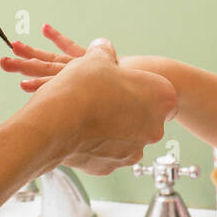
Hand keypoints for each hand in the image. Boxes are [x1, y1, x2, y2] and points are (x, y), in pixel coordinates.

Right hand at [3, 28, 177, 176]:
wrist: (55, 123)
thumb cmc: (82, 87)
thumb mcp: (96, 59)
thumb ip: (105, 53)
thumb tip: (102, 48)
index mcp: (161, 98)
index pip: (160, 90)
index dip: (138, 84)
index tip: (122, 83)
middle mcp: (154, 129)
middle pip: (142, 115)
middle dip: (124, 107)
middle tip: (101, 97)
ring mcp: (133, 151)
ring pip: (123, 135)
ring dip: (109, 127)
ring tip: (86, 114)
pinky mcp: (110, 168)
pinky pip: (104, 152)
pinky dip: (94, 144)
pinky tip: (77, 131)